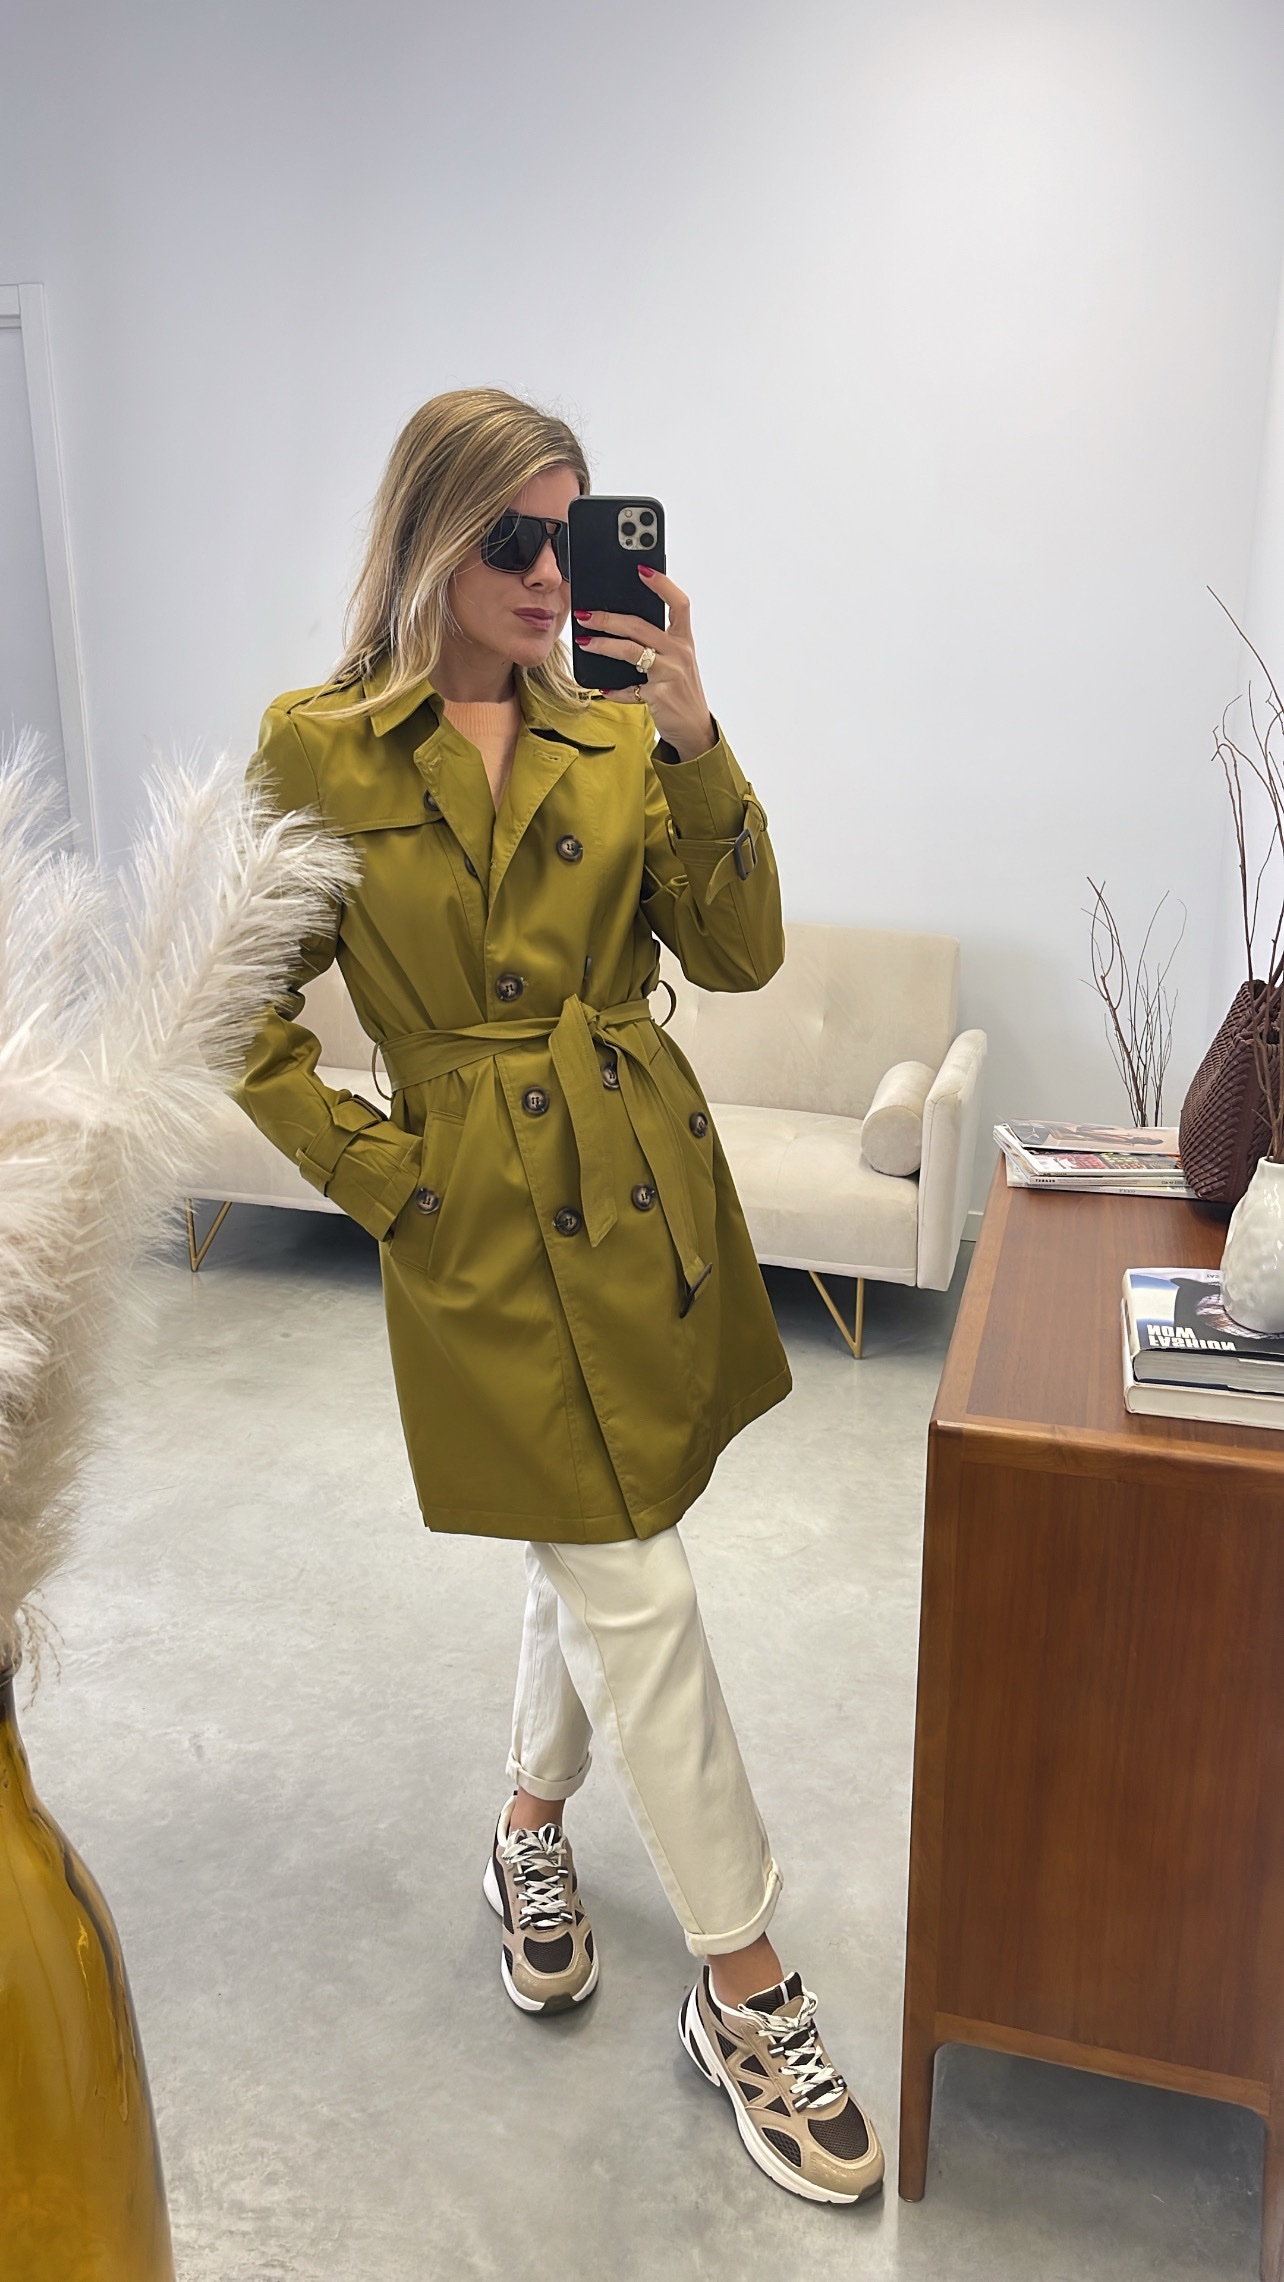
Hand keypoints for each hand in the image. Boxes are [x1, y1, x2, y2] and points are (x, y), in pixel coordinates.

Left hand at [572, 569, 715, 761]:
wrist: (694, 729)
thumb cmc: (680, 690)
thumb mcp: (676, 662)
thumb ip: (657, 643)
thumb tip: (621, 625)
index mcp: (684, 640)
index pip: (679, 604)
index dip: (662, 584)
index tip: (642, 569)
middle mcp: (679, 653)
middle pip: (640, 626)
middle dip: (608, 618)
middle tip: (585, 614)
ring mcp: (669, 674)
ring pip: (630, 651)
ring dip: (603, 645)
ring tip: (585, 641)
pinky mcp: (659, 696)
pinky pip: (628, 688)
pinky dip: (613, 689)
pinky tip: (603, 687)